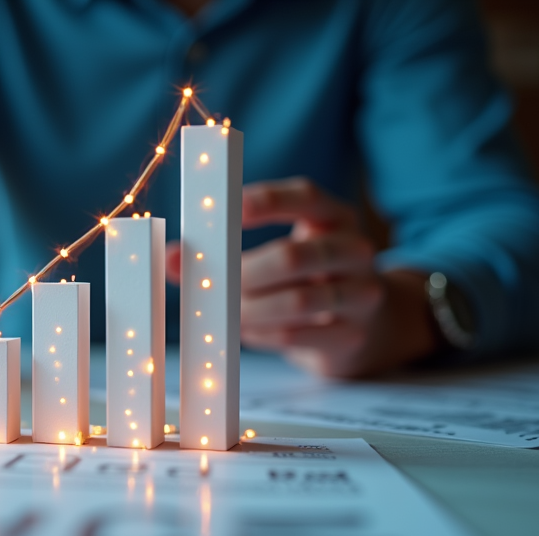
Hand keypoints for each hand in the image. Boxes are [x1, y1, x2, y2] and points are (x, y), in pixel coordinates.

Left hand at [168, 177, 437, 376]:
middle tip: (212, 283)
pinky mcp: (353, 335)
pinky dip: (264, 335)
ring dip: (251, 309)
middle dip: (246, 272)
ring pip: (300, 300)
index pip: (305, 196)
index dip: (266, 200)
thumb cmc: (307, 279)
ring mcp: (361, 293)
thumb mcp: (278, 255)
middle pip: (297, 255)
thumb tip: (170, 258)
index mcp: (334, 216)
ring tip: (228, 312)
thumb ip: (223, 251)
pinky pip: (299, 335)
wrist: (368, 325)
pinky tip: (248, 331)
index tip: (227, 210)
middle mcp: (355, 249)